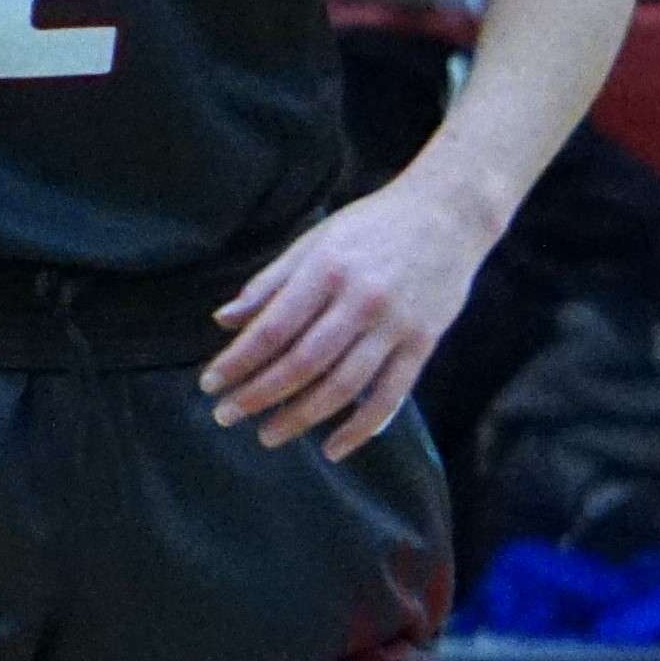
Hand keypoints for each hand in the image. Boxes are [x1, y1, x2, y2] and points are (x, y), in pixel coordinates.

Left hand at [201, 162, 494, 457]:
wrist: (449, 212)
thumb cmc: (373, 225)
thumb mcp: (316, 239)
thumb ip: (270, 282)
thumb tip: (223, 320)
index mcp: (328, 269)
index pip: (272, 328)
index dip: (237, 361)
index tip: (210, 384)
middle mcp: (360, 300)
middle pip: (302, 363)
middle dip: (258, 395)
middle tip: (225, 416)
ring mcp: (395, 325)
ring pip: (342, 386)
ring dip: (300, 417)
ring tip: (267, 435)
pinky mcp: (423, 343)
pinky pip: (389, 397)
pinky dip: (360, 428)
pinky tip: (332, 448)